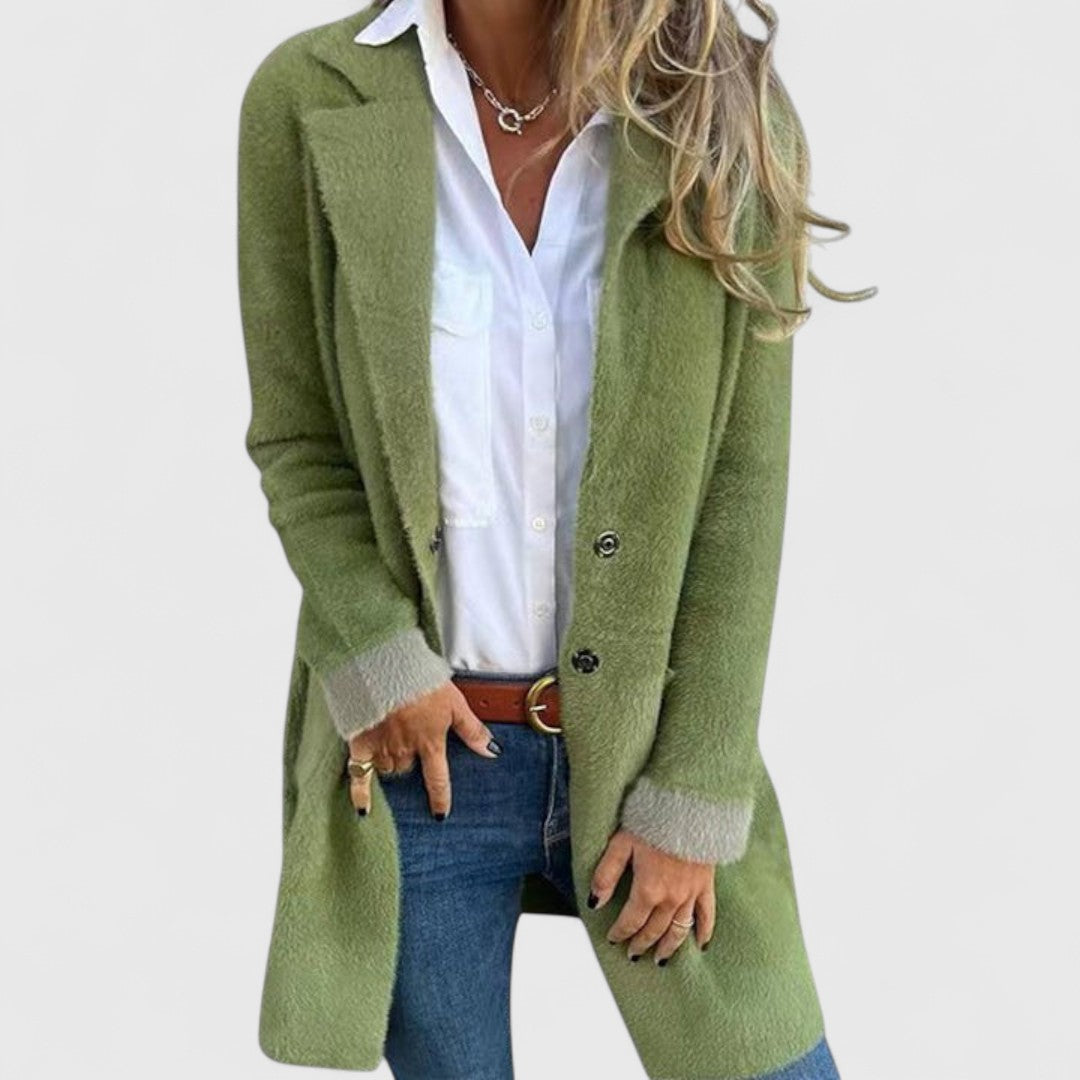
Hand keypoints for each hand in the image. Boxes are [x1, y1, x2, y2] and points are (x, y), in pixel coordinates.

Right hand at [346, 680, 500, 818]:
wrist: (385, 668)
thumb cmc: (421, 681)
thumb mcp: (455, 703)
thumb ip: (472, 730)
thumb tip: (492, 750)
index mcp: (430, 743)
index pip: (438, 780)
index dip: (440, 798)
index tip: (440, 814)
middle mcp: (406, 751)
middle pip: (409, 770)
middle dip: (411, 763)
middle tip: (410, 751)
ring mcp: (382, 749)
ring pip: (388, 769)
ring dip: (391, 765)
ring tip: (391, 753)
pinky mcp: (360, 742)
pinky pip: (359, 775)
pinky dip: (360, 793)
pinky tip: (364, 807)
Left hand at [589, 829, 714, 963]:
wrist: (689, 806)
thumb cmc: (653, 820)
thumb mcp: (621, 844)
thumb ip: (606, 874)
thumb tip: (594, 901)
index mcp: (647, 889)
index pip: (631, 921)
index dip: (620, 932)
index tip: (613, 938)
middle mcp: (670, 898)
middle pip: (653, 930)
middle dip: (641, 943)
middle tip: (633, 953)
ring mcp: (691, 893)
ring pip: (678, 930)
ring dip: (668, 947)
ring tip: (661, 959)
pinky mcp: (706, 884)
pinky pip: (707, 916)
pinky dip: (703, 933)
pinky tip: (700, 946)